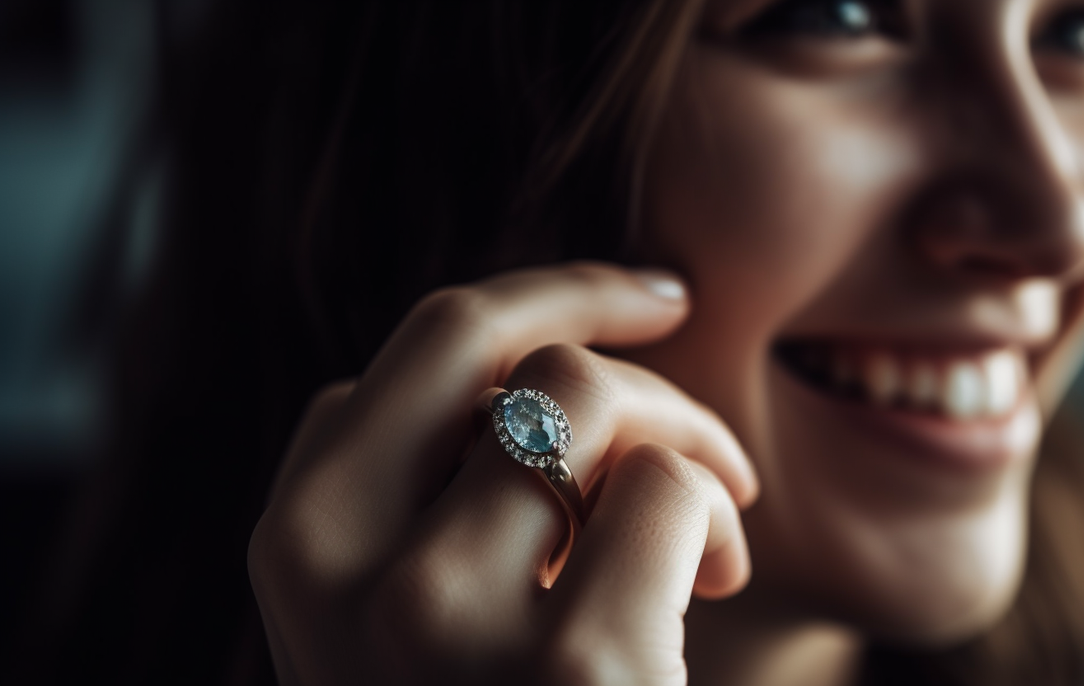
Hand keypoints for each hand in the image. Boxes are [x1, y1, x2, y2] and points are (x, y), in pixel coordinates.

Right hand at [248, 263, 758, 684]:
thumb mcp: (408, 615)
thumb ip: (424, 499)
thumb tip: (533, 362)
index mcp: (298, 547)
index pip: (415, 356)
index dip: (533, 306)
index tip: (630, 302)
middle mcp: (342, 574)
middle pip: (484, 338)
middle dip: (605, 312)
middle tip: (685, 365)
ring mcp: (444, 621)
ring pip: (584, 393)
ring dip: (684, 435)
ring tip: (714, 521)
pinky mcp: (579, 674)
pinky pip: (669, 489)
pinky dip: (720, 514)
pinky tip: (721, 583)